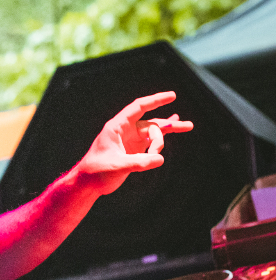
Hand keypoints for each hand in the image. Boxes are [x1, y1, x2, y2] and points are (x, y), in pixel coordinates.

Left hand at [75, 91, 192, 194]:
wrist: (89, 183)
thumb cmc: (97, 172)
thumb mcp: (118, 167)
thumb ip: (138, 163)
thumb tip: (160, 159)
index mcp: (116, 127)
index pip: (138, 107)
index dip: (155, 100)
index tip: (172, 95)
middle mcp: (124, 130)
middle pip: (150, 124)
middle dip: (160, 135)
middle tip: (156, 153)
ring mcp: (130, 139)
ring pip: (153, 131)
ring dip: (169, 130)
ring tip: (189, 126)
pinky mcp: (134, 149)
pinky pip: (151, 139)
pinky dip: (163, 135)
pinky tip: (174, 125)